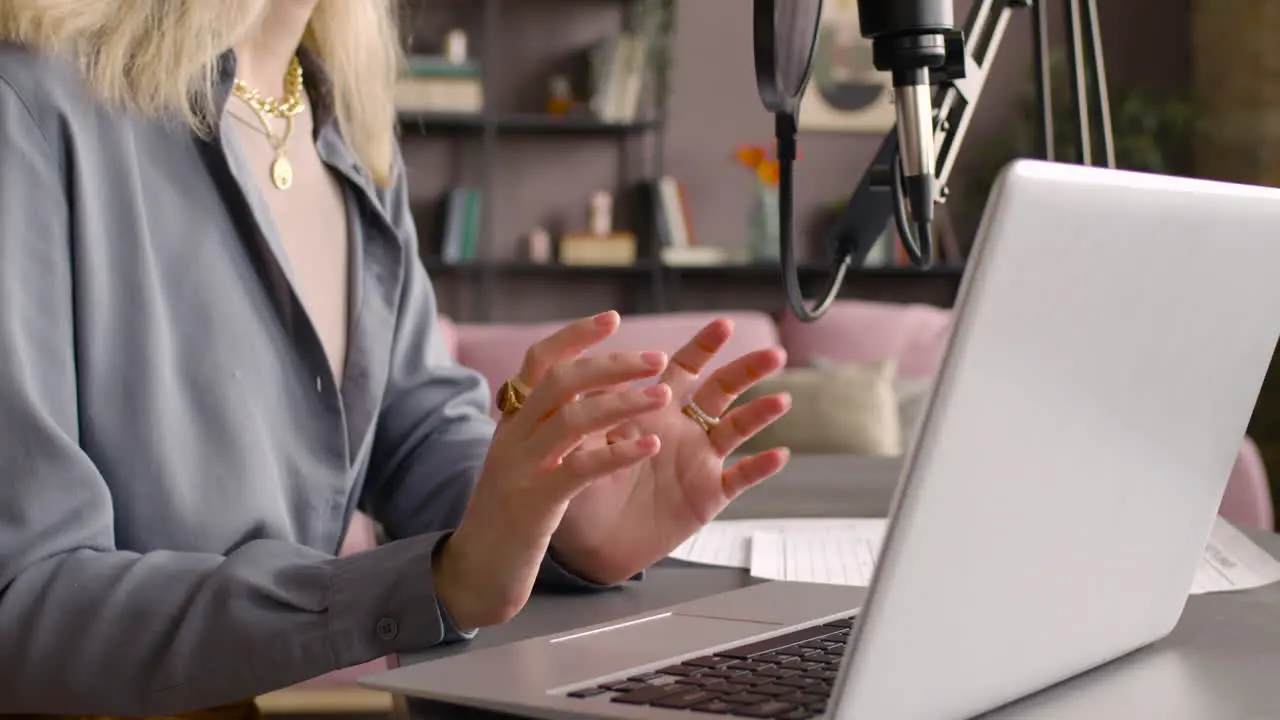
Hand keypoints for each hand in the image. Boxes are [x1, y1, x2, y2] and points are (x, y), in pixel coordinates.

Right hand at [432, 312, 670, 629]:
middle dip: (610, 364)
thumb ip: (547, 427)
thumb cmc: (510, 518)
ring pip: (572, 419)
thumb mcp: (524, 461)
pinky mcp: (534, 504)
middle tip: (654, 358)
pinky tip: (649, 445)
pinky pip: (579, 469)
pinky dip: (618, 452)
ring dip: (622, 402)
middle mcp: (513, 438)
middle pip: (560, 382)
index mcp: (513, 423)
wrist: (475, 572)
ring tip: (662, 395)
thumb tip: (587, 391)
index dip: (575, 336)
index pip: (539, 362)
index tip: (613, 318)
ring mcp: (521, 469)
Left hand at [552, 319, 792, 584]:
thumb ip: (596, 412)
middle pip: (721, 390)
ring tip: (781, 400)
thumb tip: (602, 378)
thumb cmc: (585, 488)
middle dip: (747, 370)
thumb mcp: (584, 442)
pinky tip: (778, 454)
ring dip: (760, 414)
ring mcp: (698, 461)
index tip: (723, 325)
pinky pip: (738, 479)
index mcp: (653, 410)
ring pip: (736, 429)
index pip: (684, 368)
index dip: (704, 346)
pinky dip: (759, 468)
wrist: (589, 544)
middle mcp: (682, 429)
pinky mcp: (706, 496)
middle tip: (773, 354)